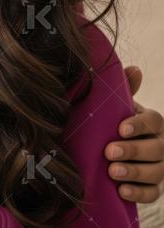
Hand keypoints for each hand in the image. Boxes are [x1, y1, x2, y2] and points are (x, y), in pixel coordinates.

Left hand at [104, 65, 163, 202]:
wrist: (106, 150)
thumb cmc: (111, 125)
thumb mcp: (114, 108)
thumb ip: (123, 91)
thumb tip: (134, 69)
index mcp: (153, 122)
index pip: (154, 121)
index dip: (139, 125)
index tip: (120, 128)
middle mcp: (161, 144)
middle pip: (157, 149)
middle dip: (133, 150)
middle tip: (109, 152)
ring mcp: (160, 167)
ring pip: (157, 172)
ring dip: (135, 172)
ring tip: (112, 171)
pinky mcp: (153, 187)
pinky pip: (153, 194)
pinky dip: (138, 193)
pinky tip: (121, 191)